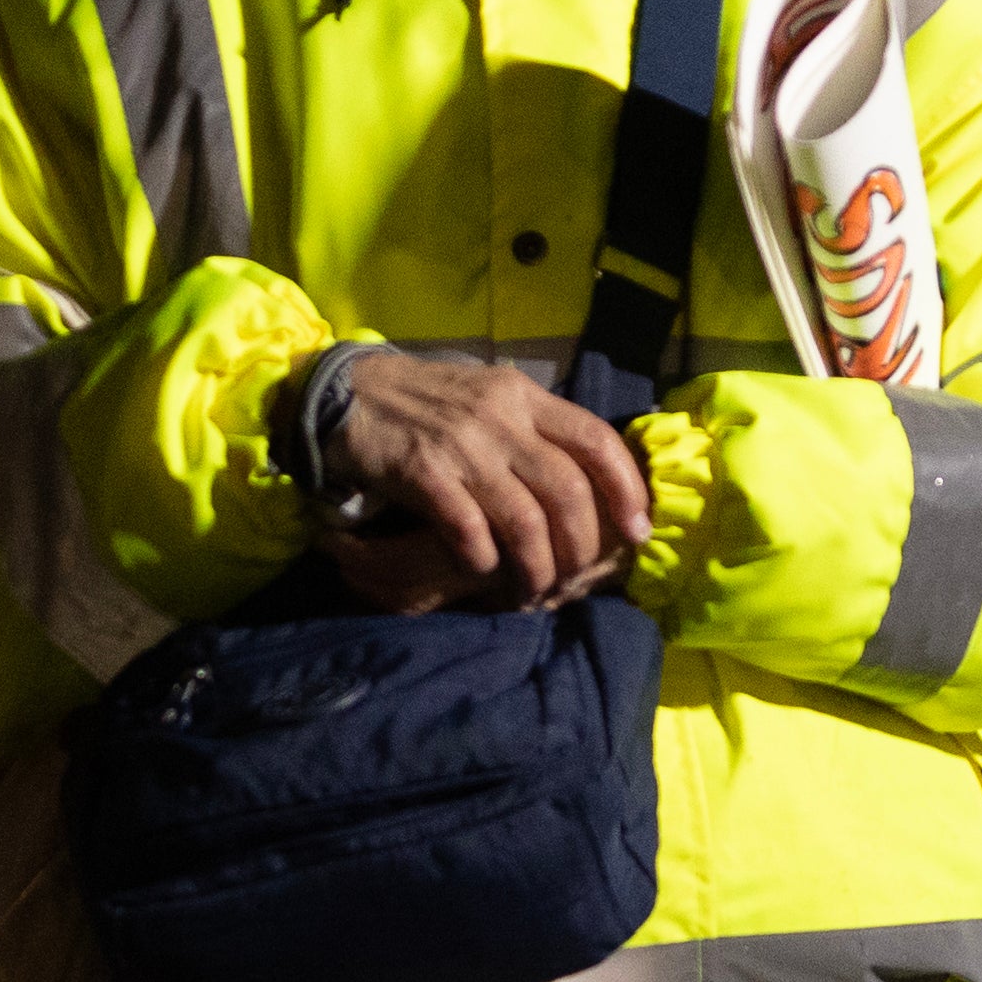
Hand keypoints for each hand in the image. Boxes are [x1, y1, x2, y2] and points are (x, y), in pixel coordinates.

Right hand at [318, 344, 649, 612]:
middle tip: (577, 575)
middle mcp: (500, 417)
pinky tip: (482, 569)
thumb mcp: (489, 398)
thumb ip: (534, 430)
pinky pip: (469, 531)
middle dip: (582, 546)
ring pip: (525, 521)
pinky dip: (484, 561)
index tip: (637, 530)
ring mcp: (461, 445)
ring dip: (537, 568)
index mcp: (524, 395)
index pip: (596, 440)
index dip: (626, 490)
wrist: (344, 393)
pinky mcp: (421, 472)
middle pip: (568, 491)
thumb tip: (589, 482)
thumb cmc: (424, 403)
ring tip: (534, 589)